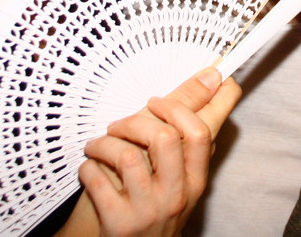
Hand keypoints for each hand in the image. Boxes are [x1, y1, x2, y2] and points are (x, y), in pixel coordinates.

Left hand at [77, 68, 240, 236]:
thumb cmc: (147, 199)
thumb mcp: (174, 167)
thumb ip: (185, 126)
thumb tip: (213, 77)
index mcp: (194, 178)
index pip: (203, 131)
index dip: (199, 98)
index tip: (194, 79)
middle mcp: (177, 194)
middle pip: (165, 137)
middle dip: (137, 120)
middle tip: (122, 124)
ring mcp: (149, 209)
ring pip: (127, 155)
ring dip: (104, 143)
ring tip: (99, 147)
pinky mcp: (120, 222)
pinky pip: (97, 177)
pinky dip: (88, 166)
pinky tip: (91, 169)